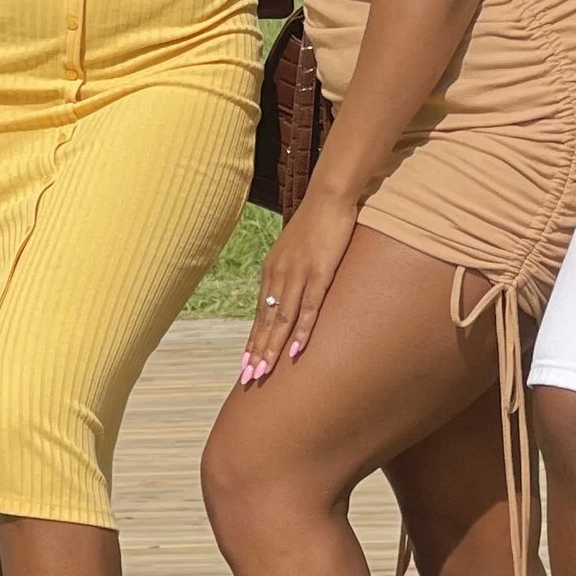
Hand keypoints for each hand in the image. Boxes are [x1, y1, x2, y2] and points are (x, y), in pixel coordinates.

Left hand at [239, 183, 358, 381]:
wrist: (329, 197)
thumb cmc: (317, 222)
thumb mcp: (298, 248)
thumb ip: (293, 270)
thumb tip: (292, 289)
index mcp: (273, 270)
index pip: (261, 312)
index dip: (253, 339)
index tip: (246, 362)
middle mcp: (279, 275)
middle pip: (265, 321)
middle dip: (256, 351)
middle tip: (248, 378)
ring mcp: (298, 275)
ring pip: (281, 319)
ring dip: (272, 348)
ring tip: (264, 372)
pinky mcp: (318, 272)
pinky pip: (308, 308)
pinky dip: (300, 331)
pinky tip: (295, 350)